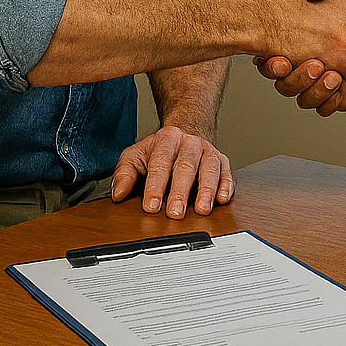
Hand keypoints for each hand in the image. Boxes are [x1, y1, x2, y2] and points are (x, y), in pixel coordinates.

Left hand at [110, 124, 234, 218]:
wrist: (186, 132)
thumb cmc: (159, 151)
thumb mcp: (136, 156)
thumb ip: (125, 173)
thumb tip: (119, 194)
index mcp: (167, 139)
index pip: (160, 163)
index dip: (155, 186)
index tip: (151, 206)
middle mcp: (190, 143)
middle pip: (186, 166)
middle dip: (181, 191)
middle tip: (176, 213)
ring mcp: (208, 150)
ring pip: (209, 168)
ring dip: (207, 190)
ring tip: (202, 209)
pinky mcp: (222, 160)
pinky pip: (226, 171)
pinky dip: (226, 185)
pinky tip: (222, 199)